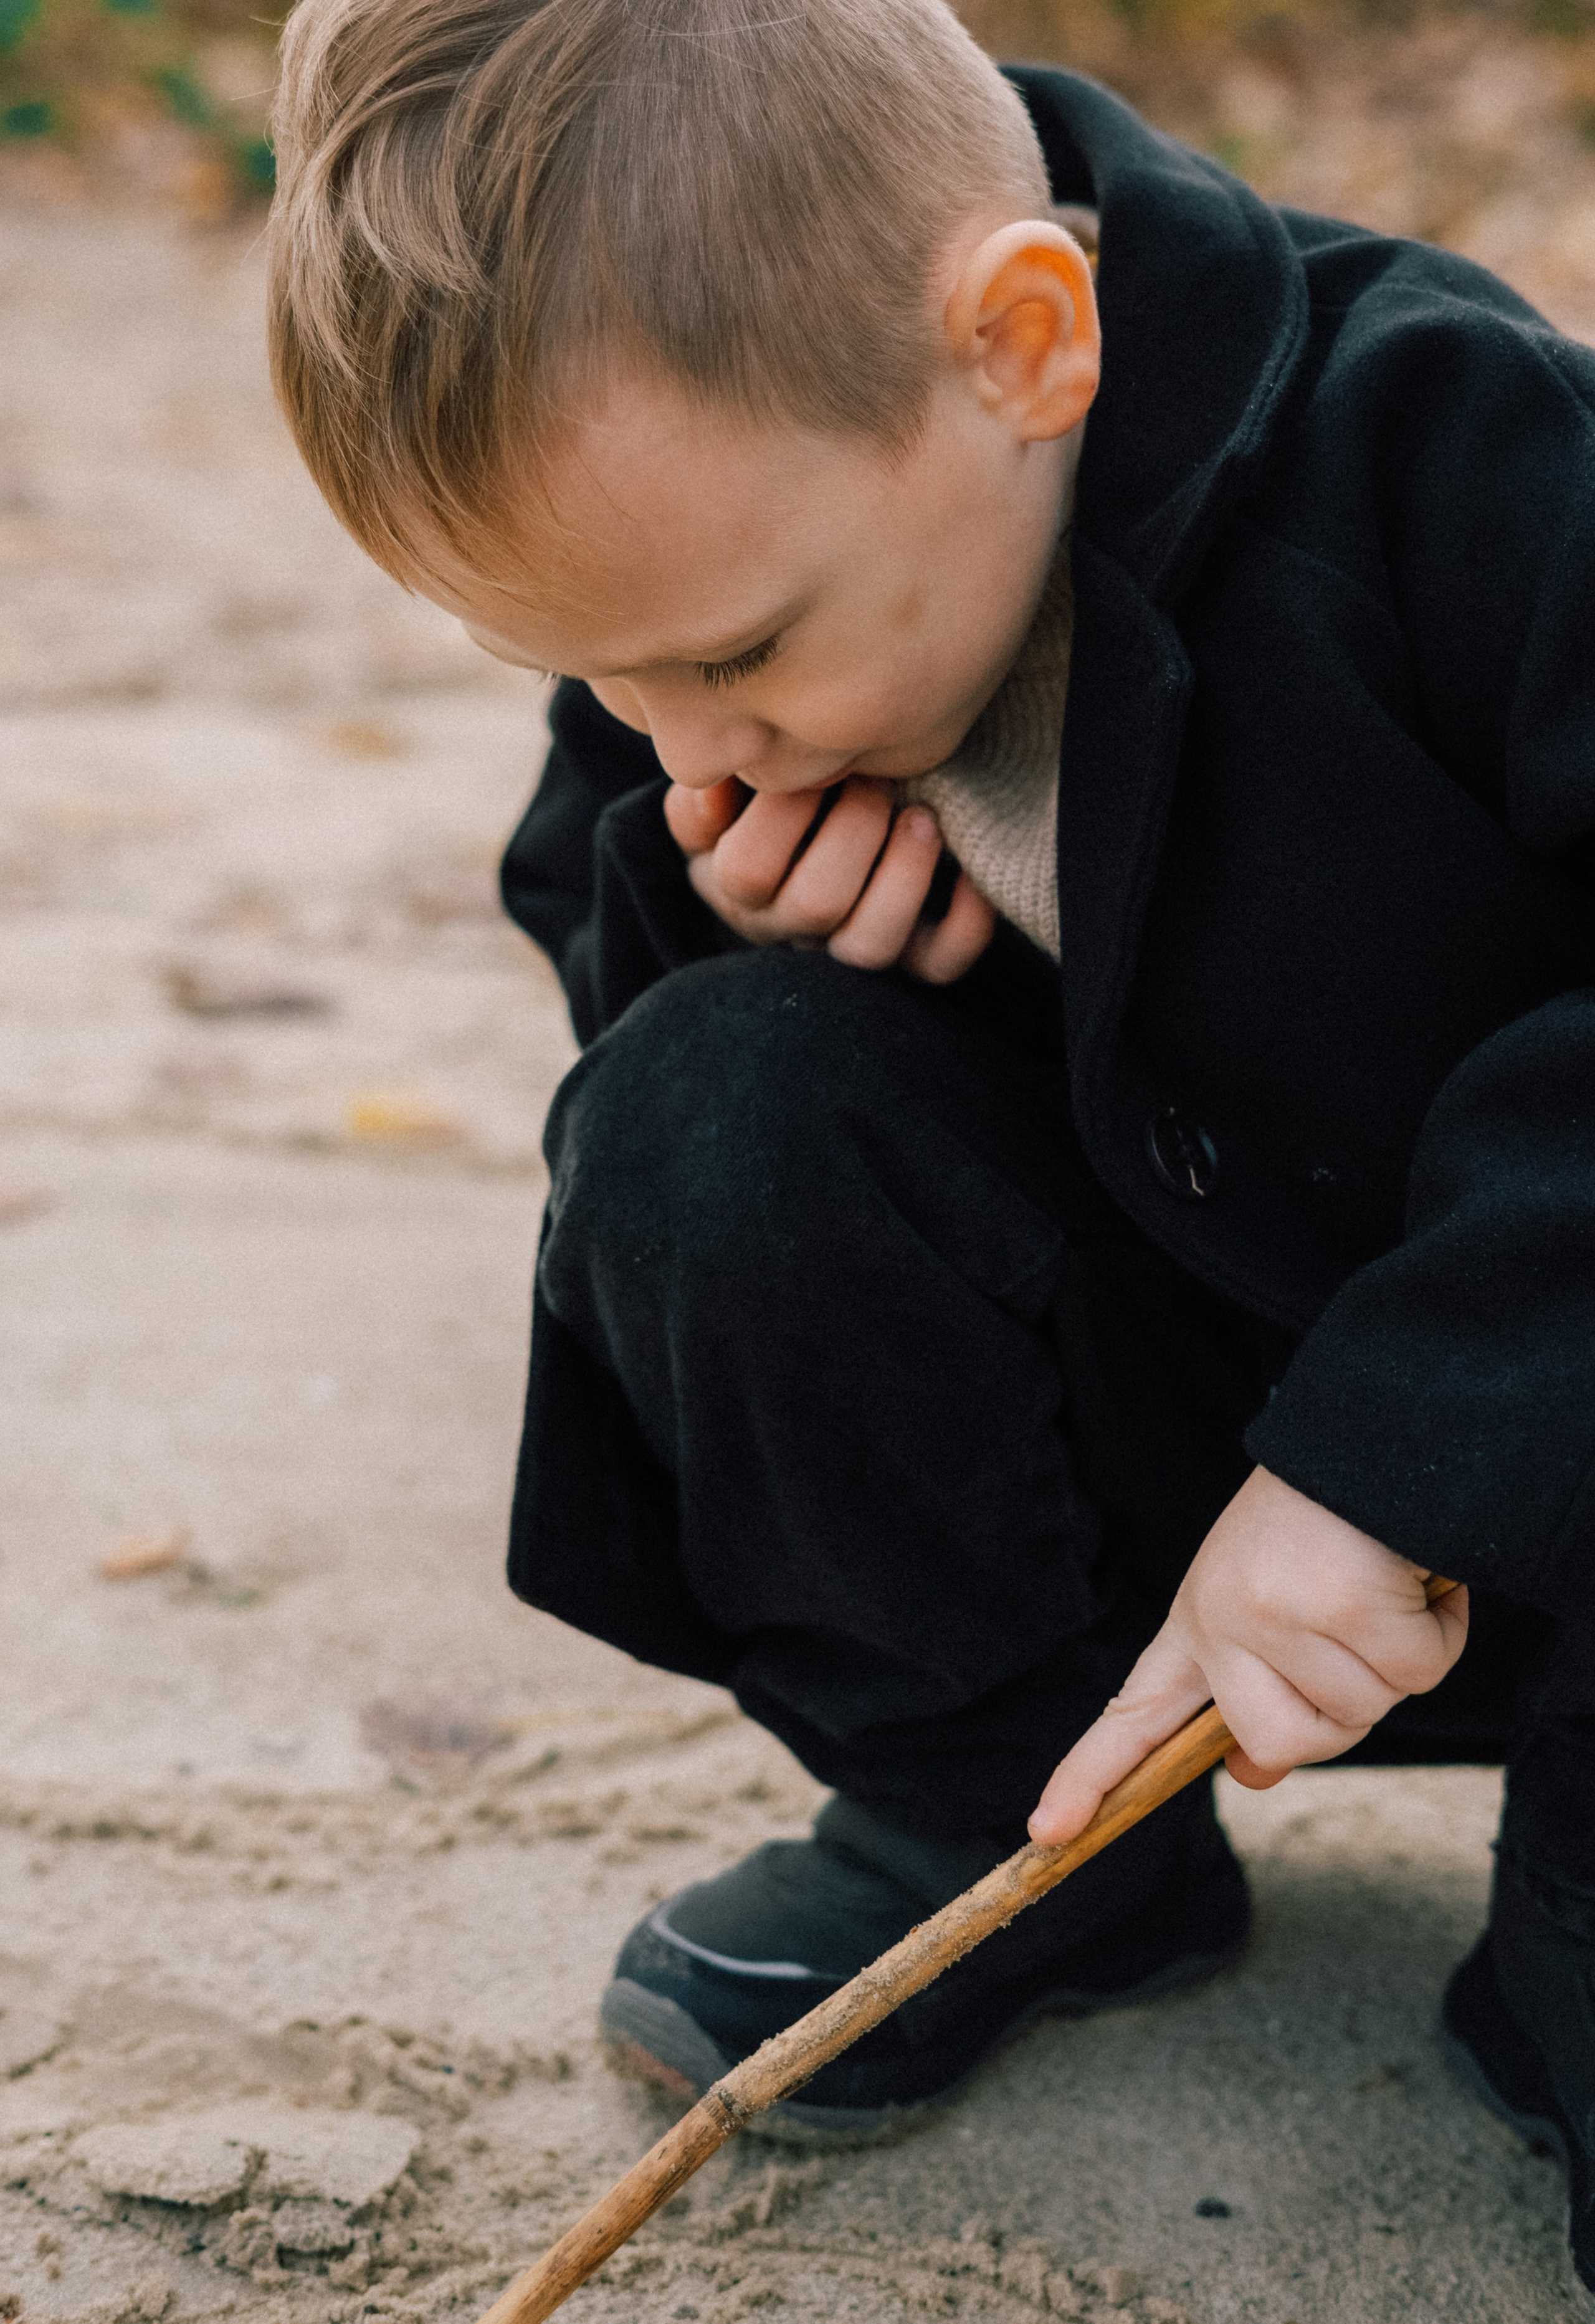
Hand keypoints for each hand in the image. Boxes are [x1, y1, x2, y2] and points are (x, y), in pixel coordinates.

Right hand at [664, 775, 996, 983]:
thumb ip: (704, 796)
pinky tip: (972, 874)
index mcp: (737, 889)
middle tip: (876, 778)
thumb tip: (715, 783)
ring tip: (923, 816)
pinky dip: (966, 924)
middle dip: (853, 830)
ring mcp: (850, 949)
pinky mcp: (912, 960)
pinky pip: (939, 963)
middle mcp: (792, 929)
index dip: (781, 812)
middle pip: (817, 905)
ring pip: (871, 947)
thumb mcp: (719, 805)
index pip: (745, 871)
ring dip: (903, 877)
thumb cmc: (761, 812)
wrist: (808, 850)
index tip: (814, 755)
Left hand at [1029, 1467, 1469, 1843]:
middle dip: (1341, 1707)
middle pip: (1282, 1745)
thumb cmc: (1326, 1528)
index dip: (1091, 1774)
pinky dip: (1438, 1631)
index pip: (1134, 1712)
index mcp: (1198, 1623)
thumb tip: (1249, 1777)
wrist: (1368, 1437)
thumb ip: (1257, 1695)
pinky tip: (1412, 1577)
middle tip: (1354, 1629)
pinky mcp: (1342, 1608)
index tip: (1048, 1830)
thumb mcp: (1271, 1607)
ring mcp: (1276, 1616)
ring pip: (1362, 1711)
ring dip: (1398, 1658)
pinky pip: (1418, 1672)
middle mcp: (1222, 1622)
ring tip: (1379, 1584)